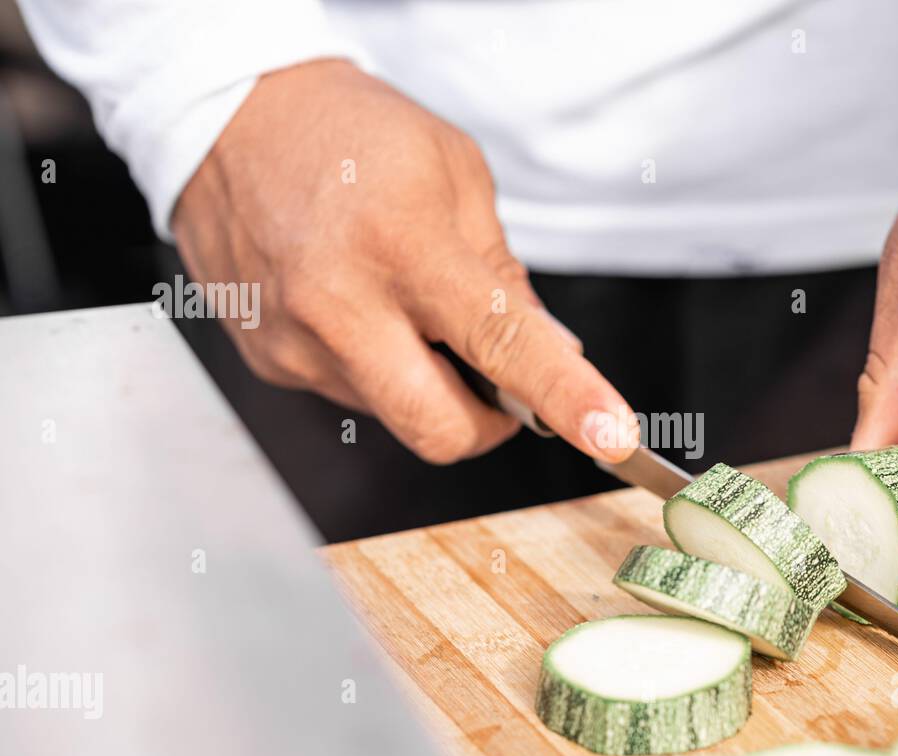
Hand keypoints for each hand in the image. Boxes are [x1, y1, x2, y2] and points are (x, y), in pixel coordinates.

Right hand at [174, 60, 637, 463]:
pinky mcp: (268, 361)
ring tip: (405, 306)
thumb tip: (552, 351)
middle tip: (502, 387)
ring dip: (426, 382)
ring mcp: (295, 343)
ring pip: (395, 414)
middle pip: (439, 429)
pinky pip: (349, 393)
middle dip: (489, 425)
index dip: (564, 399)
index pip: (502, 344)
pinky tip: (359, 308)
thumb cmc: (349, 134)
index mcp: (402, 245)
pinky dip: (376, 367)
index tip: (610, 436)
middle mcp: (338, 305)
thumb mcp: (454, 175)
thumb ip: (504, 274)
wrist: (226, 116)